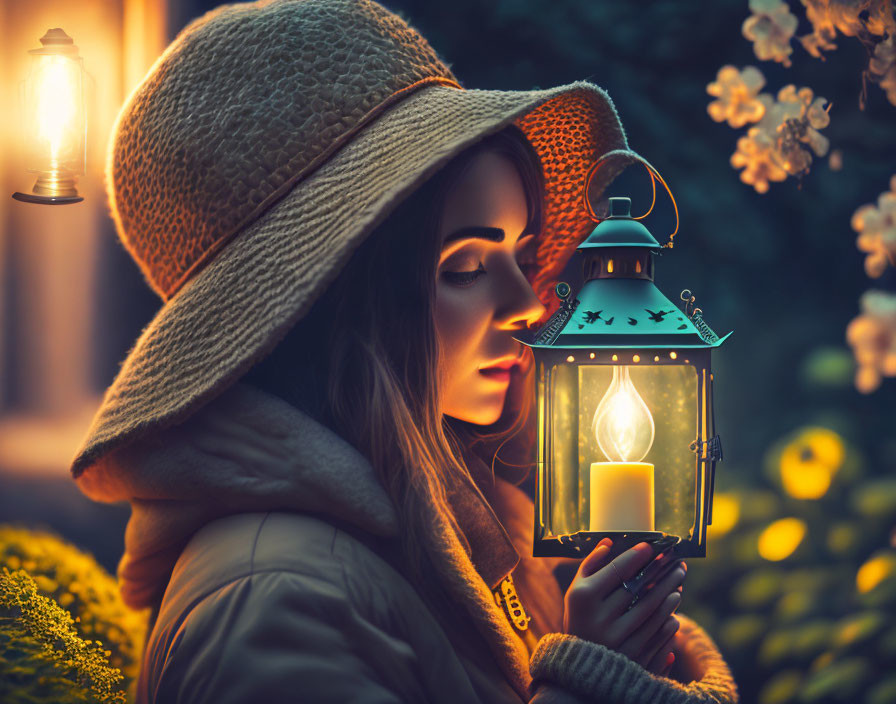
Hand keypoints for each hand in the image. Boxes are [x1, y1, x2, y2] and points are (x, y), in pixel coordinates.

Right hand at [563, 538, 685, 675]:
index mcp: (584, 597)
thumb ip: (590, 565)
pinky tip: (674, 605)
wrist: (580, 664)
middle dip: (660, 572)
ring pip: (650, 610)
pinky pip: (656, 633)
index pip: (616, 570)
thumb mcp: (576, 591)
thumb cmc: (580, 618)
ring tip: (678, 580)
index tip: (650, 546)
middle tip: (676, 561)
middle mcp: (599, 618)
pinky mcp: (631, 657)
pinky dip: (668, 617)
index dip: (635, 556)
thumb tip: (608, 543)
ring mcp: (616, 639)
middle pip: (637, 588)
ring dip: (669, 592)